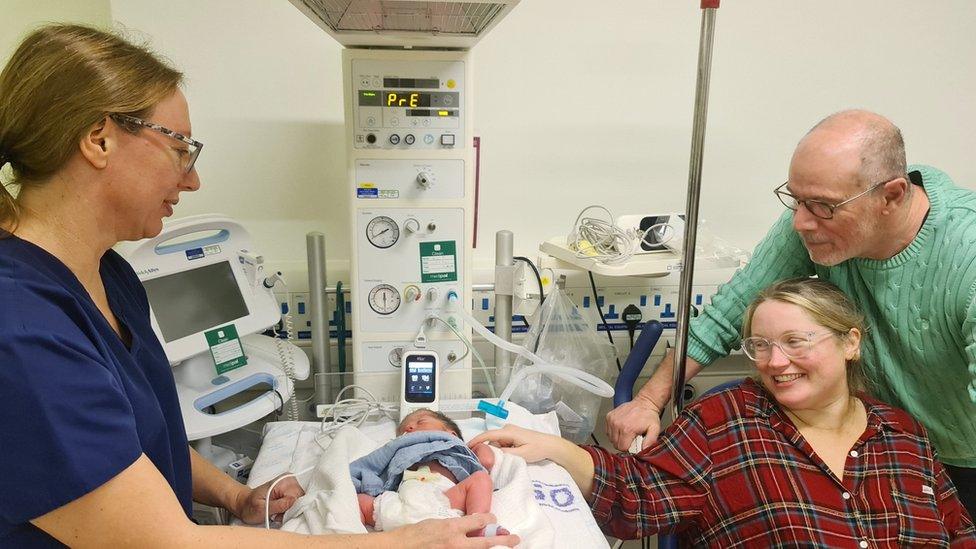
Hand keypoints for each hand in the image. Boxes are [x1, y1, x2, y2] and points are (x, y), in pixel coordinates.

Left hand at [235, 474, 303, 524]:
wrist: (245, 504)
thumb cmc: (250, 506)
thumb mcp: (261, 508)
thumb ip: (278, 505)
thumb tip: (293, 501)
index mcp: (283, 481)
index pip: (297, 498)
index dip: (290, 509)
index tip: (280, 514)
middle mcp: (289, 480)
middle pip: (300, 500)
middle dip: (290, 511)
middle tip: (276, 514)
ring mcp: (291, 485)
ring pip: (300, 503)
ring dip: (289, 511)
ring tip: (276, 512)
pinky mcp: (291, 491)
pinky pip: (297, 503)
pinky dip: (289, 510)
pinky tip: (280, 510)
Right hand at [395, 513, 519, 547]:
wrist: (399, 547)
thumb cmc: (414, 533)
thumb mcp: (435, 522)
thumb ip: (452, 524)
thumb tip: (465, 525)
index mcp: (452, 527)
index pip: (478, 520)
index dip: (489, 519)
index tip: (494, 520)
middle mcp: (456, 542)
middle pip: (486, 542)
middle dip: (503, 540)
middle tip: (515, 539)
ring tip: (504, 548)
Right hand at [468, 424, 572, 463]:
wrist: (550, 445)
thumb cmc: (537, 449)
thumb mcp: (521, 454)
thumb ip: (505, 454)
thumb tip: (491, 454)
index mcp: (508, 431)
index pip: (488, 435)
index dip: (476, 441)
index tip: (466, 447)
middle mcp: (506, 429)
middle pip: (491, 440)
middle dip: (488, 451)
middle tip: (486, 463)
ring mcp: (509, 432)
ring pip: (495, 443)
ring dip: (497, 452)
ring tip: (502, 461)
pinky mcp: (511, 436)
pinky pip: (501, 444)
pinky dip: (501, 451)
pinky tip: (507, 457)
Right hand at [605, 397, 661, 451]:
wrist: (644, 402)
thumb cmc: (649, 415)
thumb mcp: (655, 429)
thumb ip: (650, 441)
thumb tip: (643, 451)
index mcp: (627, 429)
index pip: (622, 448)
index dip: (629, 448)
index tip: (634, 443)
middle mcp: (617, 424)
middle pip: (616, 444)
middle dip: (624, 443)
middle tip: (632, 437)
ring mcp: (611, 420)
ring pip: (611, 438)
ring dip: (618, 438)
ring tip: (627, 432)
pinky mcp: (609, 416)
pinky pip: (608, 431)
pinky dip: (614, 432)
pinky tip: (622, 428)